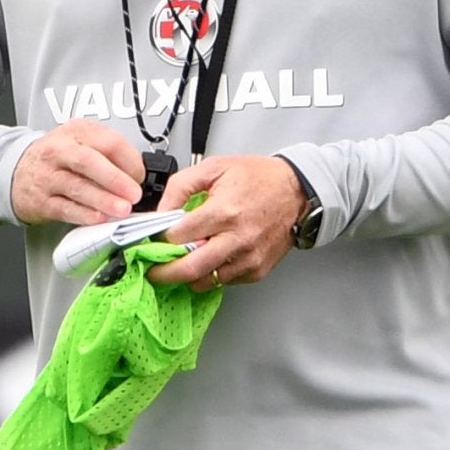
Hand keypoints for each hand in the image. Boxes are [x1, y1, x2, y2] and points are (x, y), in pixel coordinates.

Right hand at [12, 120, 145, 225]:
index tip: (140, 177)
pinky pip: (64, 208)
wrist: (15, 171)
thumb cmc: (55, 159)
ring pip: (76, 186)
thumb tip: (136, 177)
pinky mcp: (41, 200)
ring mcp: (47, 176)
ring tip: (121, 209)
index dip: (129, 161)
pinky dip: (84, 214)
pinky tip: (99, 218)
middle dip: (114, 179)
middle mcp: (59, 151)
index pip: (108, 142)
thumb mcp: (79, 142)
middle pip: (89, 161)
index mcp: (76, 132)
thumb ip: (107, 155)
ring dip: (103, 199)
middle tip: (133, 193)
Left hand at [149, 155, 307, 287]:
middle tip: (153, 271)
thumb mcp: (213, 168)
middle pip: (190, 269)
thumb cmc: (259, 178)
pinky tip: (210, 257)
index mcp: (224, 212)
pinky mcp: (258, 270)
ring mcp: (249, 258)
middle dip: (164, 274)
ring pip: (206, 281)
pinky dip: (212, 274)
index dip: (160, 239)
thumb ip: (180, 187)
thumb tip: (160, 212)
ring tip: (183, 261)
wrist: (298, 190)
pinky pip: (225, 281)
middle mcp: (238, 239)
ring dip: (189, 275)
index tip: (152, 240)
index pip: (178, 236)